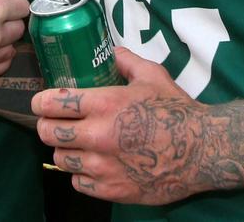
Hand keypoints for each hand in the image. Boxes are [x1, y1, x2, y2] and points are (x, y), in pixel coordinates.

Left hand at [32, 48, 210, 204]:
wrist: (202, 151)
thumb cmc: (177, 110)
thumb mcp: (152, 75)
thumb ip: (126, 61)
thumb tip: (112, 52)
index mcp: (105, 104)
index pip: (54, 103)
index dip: (41, 102)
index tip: (41, 102)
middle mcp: (98, 136)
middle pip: (49, 133)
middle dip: (47, 125)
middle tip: (54, 122)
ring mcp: (103, 167)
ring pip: (60, 161)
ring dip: (64, 150)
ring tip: (74, 143)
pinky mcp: (112, 191)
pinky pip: (78, 183)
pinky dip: (80, 174)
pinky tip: (91, 164)